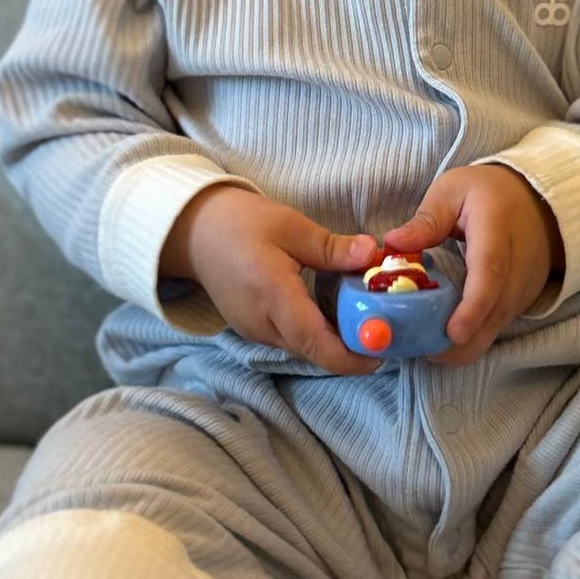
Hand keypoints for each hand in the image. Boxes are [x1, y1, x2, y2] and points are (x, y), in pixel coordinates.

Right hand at [162, 185, 383, 373]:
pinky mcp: (251, 328)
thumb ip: (332, 247)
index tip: (382, 353)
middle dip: (350, 350)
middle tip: (385, 332)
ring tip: (365, 320)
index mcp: (272, 295)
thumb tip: (372, 254)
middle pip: (313, 351)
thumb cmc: (240, 222)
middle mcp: (261, 323)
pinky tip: (334, 313)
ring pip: (302, 348)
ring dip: (333, 342)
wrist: (193, 230)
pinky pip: (290, 340)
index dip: (351, 356)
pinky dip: (315, 334)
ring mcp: (253, 330)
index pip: (315, 342)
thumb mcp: (290, 225)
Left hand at [378, 165, 562, 367]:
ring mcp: (524, 286)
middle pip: (496, 311)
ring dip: (467, 344)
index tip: (452, 333)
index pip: (490, 272)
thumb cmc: (489, 193)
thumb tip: (393, 245)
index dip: (473, 305)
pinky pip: (499, 324)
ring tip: (429, 349)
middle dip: (464, 341)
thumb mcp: (453, 190)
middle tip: (426, 353)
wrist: (540, 201)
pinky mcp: (522, 300)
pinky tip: (447, 338)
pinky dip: (475, 336)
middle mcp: (519, 264)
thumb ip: (426, 219)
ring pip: (498, 325)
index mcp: (497, 229)